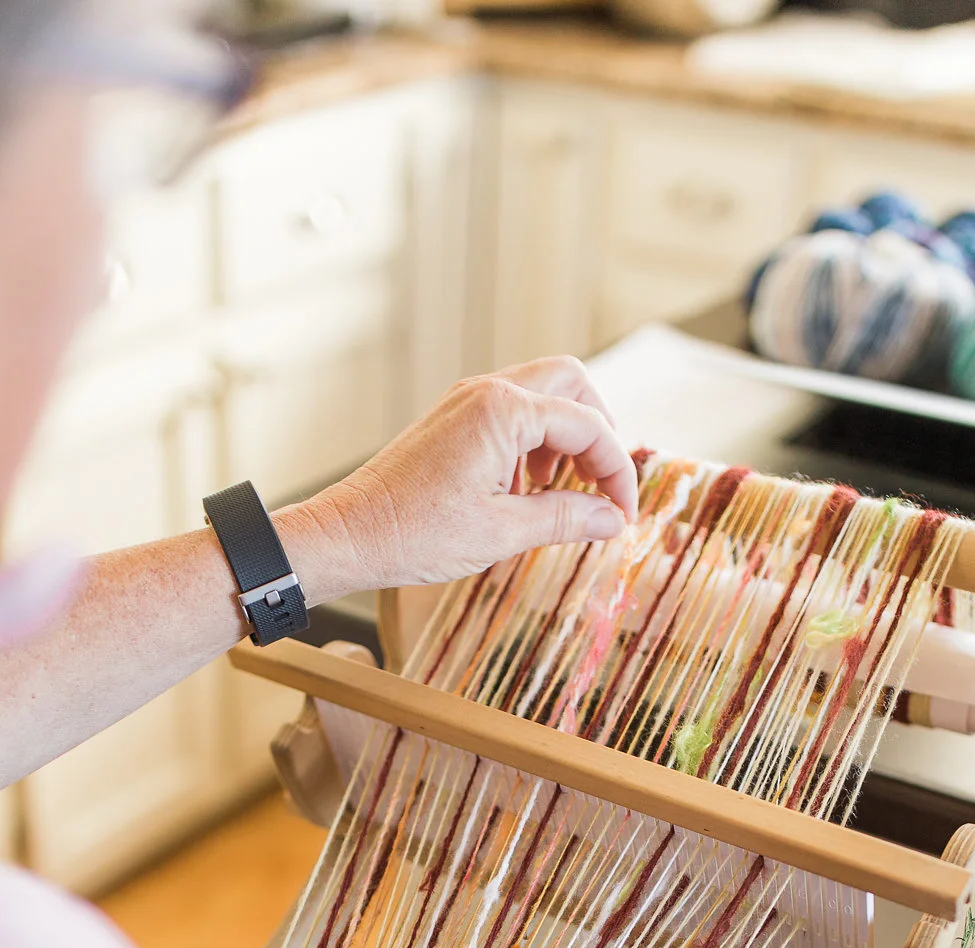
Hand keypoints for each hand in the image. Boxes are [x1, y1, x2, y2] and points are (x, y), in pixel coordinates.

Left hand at [303, 358, 637, 590]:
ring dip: (565, 439)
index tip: (623, 514)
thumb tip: (611, 520)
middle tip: (601, 485)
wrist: (351, 535)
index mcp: (504, 412)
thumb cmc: (414, 534)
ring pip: (542, 396)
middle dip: (598, 433)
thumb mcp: (502, 533)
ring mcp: (467, 401)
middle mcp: (487, 392)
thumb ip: (565, 519)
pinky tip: (523, 490)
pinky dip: (533, 443)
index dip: (617, 472)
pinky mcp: (454, 419)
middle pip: (572, 385)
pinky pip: (511, 414)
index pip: (589, 426)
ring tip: (558, 493)